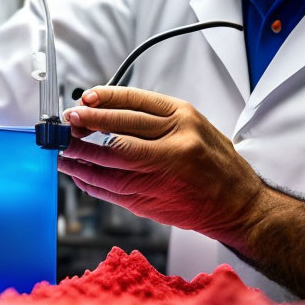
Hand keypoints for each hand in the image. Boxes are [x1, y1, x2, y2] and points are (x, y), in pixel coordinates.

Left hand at [57, 86, 266, 246]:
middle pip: (118, 131)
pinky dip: (91, 182)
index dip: (104, 99)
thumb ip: (159, 120)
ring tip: (64, 150)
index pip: (134, 102)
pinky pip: (111, 189)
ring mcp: (162, 174)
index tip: (84, 100)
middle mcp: (174, 143)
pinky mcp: (151, 201)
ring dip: (81, 157)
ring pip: (109, 163)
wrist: (239, 206)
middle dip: (86, 126)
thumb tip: (111, 112)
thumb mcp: (197, 126)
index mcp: (185, 119)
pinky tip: (79, 174)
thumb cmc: (219, 164)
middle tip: (68, 123)